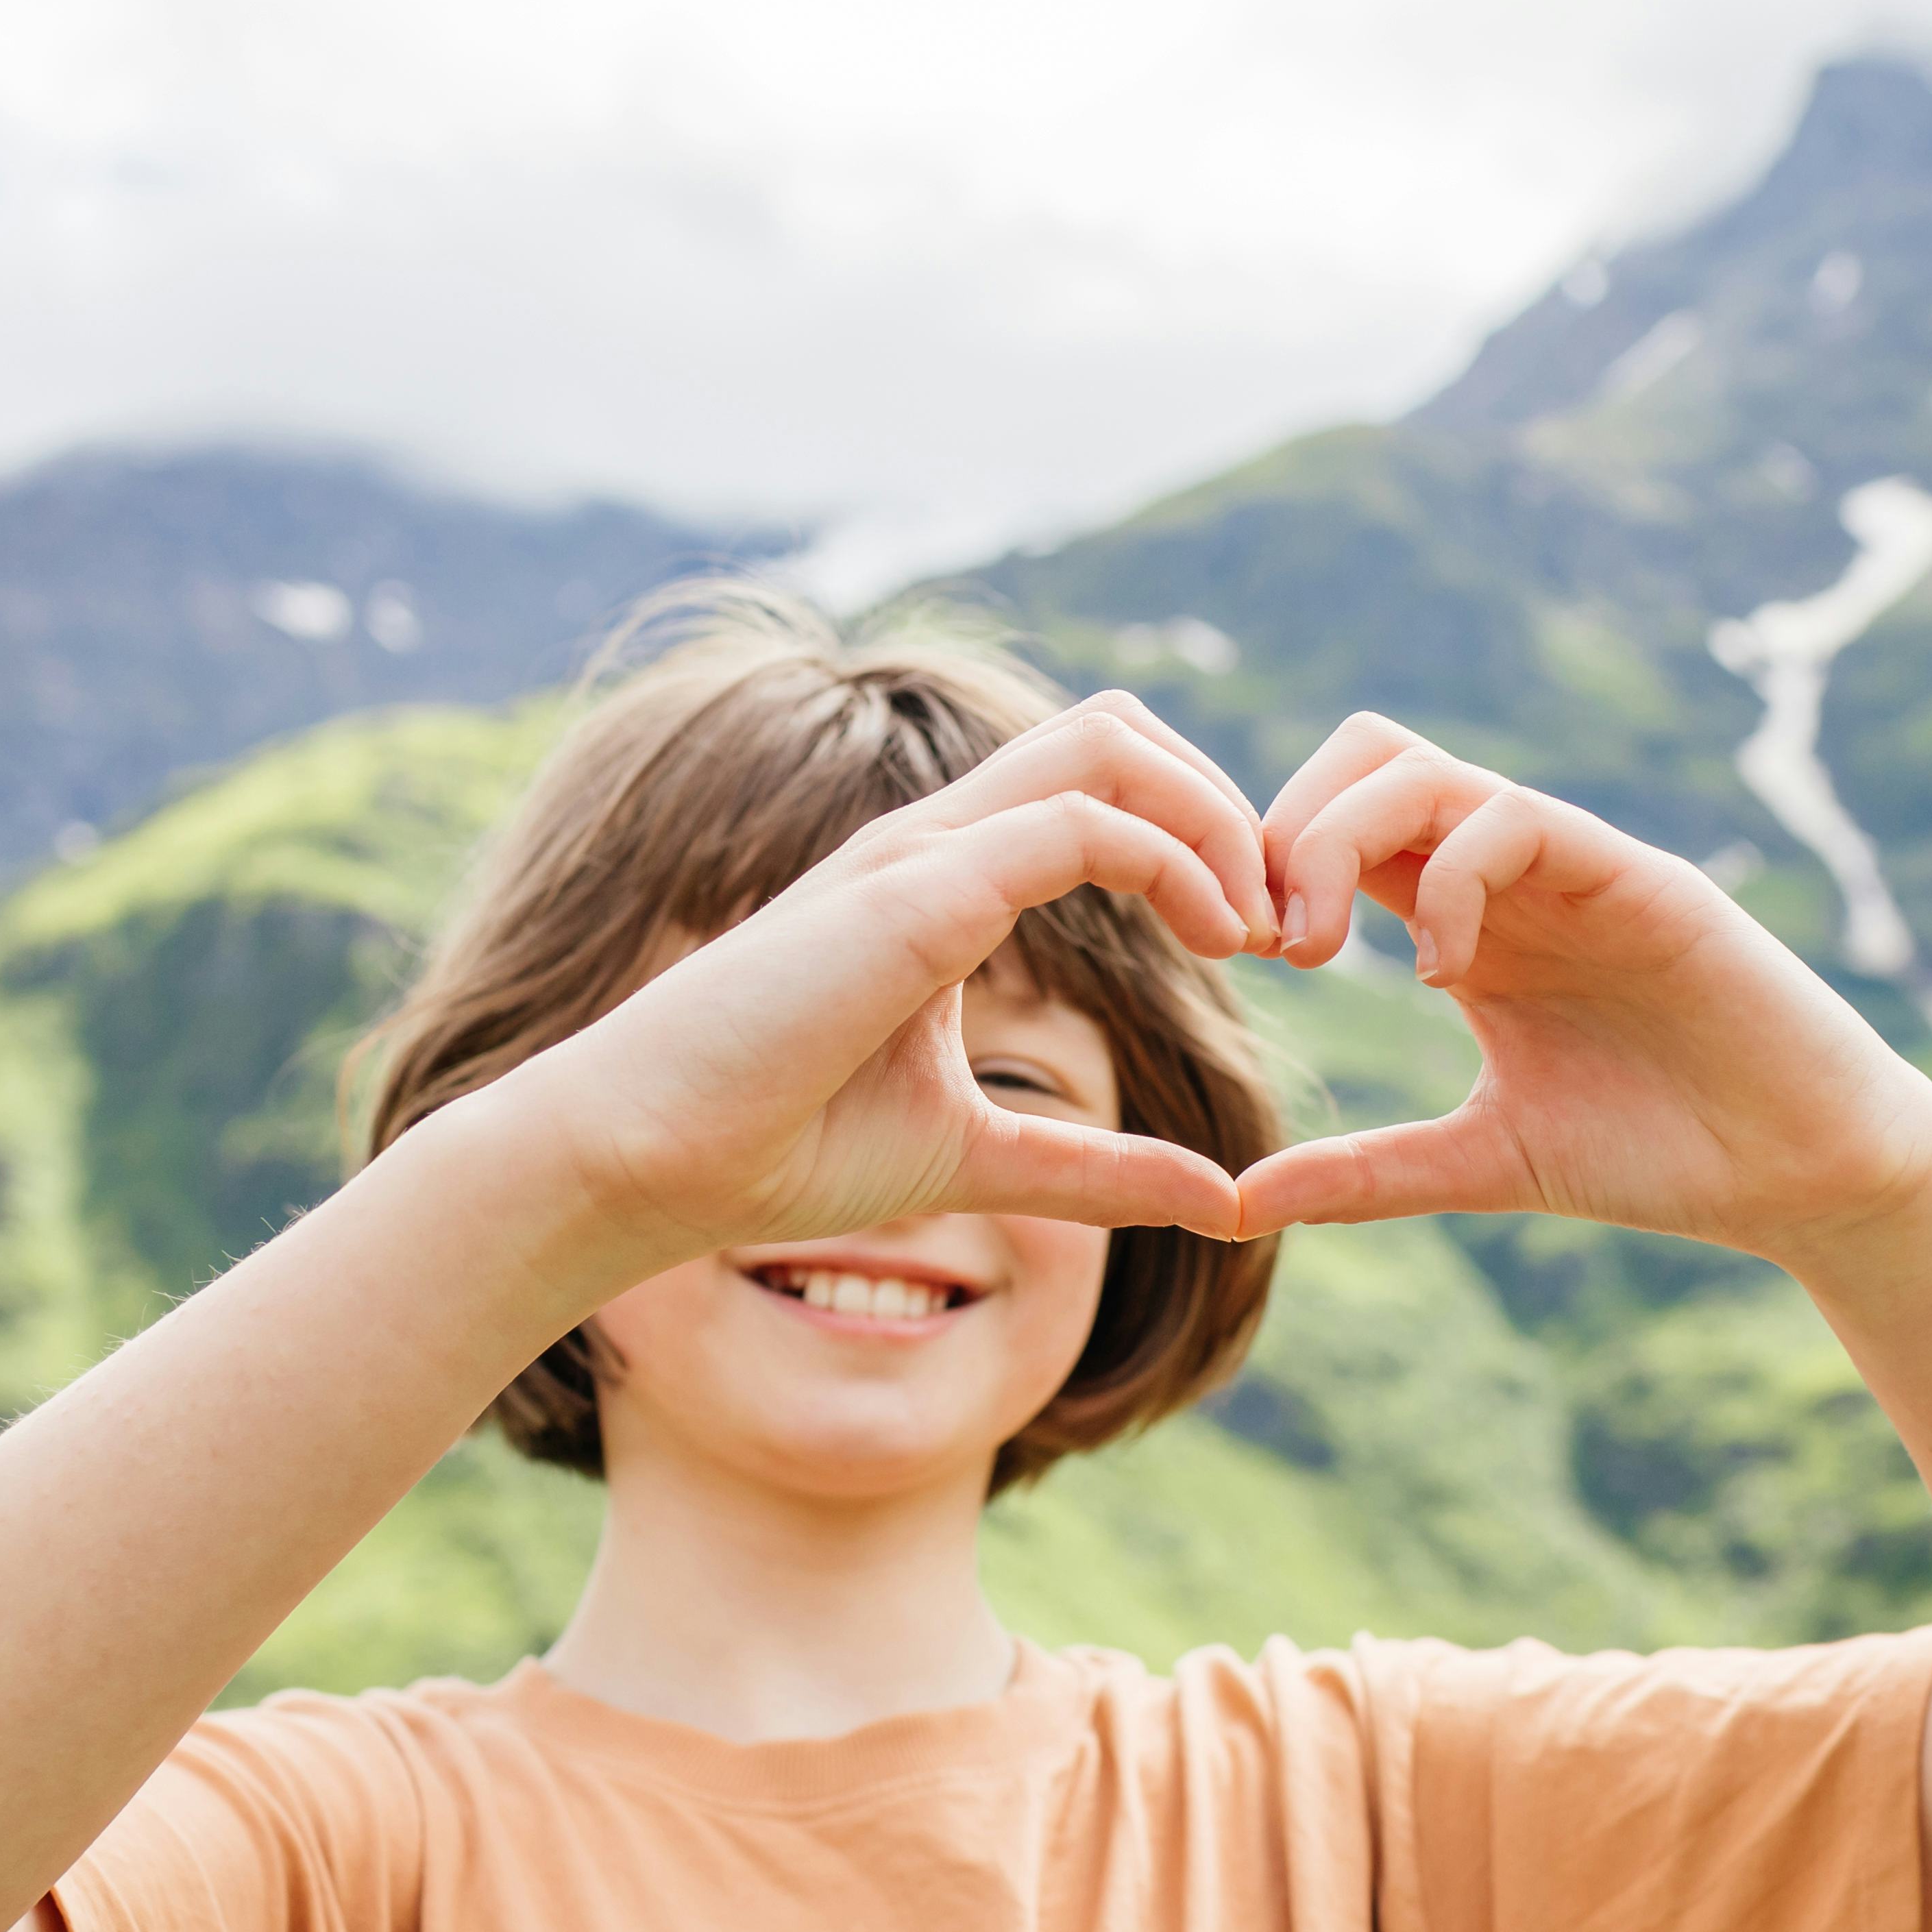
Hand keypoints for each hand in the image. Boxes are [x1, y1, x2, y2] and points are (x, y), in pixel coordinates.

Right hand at [501, 693, 1274, 1264]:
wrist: (648, 1163)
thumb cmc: (779, 1151)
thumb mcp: (981, 1161)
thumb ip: (1097, 1171)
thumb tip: (1224, 1201)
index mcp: (944, 880)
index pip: (1098, 782)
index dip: (1201, 835)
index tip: (1256, 942)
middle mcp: (934, 844)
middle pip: (1115, 730)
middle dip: (1226, 804)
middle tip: (1284, 921)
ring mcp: (920, 857)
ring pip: (1107, 747)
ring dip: (1217, 821)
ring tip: (1258, 929)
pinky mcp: (913, 896)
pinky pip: (1077, 827)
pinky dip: (1173, 863)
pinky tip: (1211, 940)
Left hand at [1237, 716, 1931, 1259]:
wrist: (1797, 1171)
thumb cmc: (1659, 1157)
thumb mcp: (1479, 1164)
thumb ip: (1363, 1173)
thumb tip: (1229, 1204)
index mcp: (1465, 921)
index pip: (1335, 825)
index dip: (1266, 870)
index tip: (1246, 964)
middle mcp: (1510, 875)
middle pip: (1363, 757)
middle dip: (1285, 832)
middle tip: (1277, 945)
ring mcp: (1572, 864)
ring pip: (1423, 766)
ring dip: (1340, 838)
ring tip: (1328, 948)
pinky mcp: (1636, 875)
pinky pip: (1513, 818)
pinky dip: (1448, 878)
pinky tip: (1446, 971)